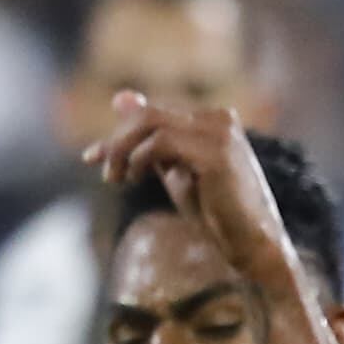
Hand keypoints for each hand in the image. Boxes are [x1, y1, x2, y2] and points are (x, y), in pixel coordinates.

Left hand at [83, 92, 292, 288]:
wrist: (252, 244)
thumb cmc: (216, 213)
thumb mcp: (175, 173)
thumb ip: (150, 142)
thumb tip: (119, 98)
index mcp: (212, 119)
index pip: (153, 115)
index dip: (118, 135)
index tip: (92, 158)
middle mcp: (218, 119)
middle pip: (148, 114)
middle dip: (118, 141)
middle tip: (106, 173)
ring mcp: (219, 133)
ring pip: (150, 123)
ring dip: (123, 151)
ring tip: (115, 179)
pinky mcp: (215, 153)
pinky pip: (162, 142)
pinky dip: (140, 159)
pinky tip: (136, 179)